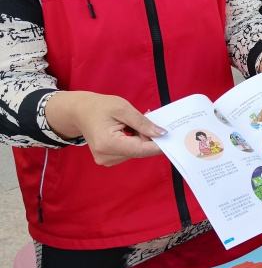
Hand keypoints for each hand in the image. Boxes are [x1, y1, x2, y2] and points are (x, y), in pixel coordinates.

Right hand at [45, 91, 165, 166]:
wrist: (80, 112)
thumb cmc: (100, 107)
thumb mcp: (123, 109)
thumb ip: (142, 122)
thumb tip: (161, 133)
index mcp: (107, 143)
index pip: (139, 150)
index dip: (158, 146)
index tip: (173, 140)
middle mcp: (106, 156)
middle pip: (139, 151)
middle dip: (150, 137)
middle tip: (153, 120)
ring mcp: (106, 160)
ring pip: (136, 151)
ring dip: (142, 139)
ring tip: (136, 123)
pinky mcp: (109, 159)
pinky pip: (130, 151)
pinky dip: (136, 141)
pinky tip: (132, 129)